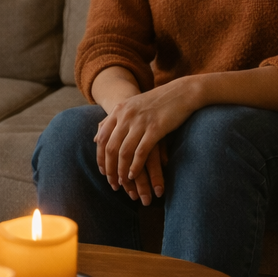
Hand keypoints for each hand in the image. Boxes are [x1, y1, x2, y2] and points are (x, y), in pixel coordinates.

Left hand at [95, 76, 203, 203]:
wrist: (181, 92)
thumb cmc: (156, 102)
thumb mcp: (131, 106)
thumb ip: (113, 121)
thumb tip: (96, 137)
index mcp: (119, 110)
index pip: (102, 138)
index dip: (100, 158)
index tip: (103, 173)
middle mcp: (126, 116)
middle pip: (111, 148)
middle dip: (110, 169)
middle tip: (112, 184)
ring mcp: (140, 122)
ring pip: (124, 152)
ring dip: (122, 171)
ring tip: (124, 183)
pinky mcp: (156, 129)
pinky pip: (141, 152)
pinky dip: (136, 166)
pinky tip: (134, 175)